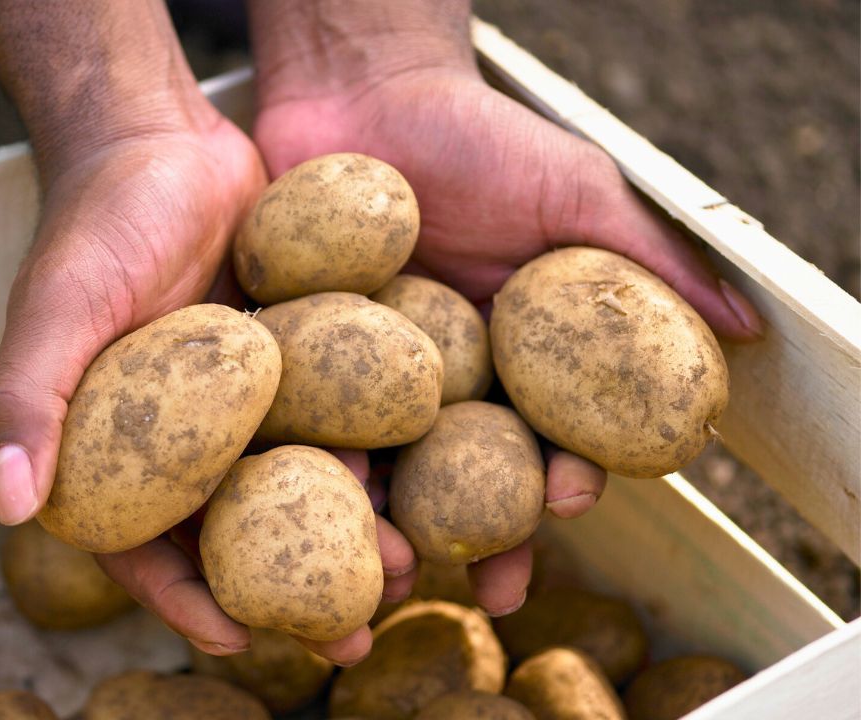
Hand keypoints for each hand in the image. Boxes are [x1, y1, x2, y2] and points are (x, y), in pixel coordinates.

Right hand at [0, 0, 418, 665]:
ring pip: (294, 489)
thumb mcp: (55, 310)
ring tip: (405, 569)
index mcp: (111, 449)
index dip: (185, 601)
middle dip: (290, 592)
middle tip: (350, 635)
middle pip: (234, 535)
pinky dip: (369, 455)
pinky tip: (418, 482)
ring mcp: (240, 405)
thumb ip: (27, 401)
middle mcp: (179, 439)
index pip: (141, 548)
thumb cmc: (95, 224)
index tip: (240, 641)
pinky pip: (331, 422)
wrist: (165, 140)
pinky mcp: (291, 364)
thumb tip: (8, 509)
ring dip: (345, 534)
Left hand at [248, 0, 761, 617]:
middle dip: (483, 538)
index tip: (570, 498)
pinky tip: (317, 493)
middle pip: (467, 478)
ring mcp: (367, 376)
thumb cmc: (479, 137)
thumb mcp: (574, 193)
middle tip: (488, 589)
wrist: (365, 89)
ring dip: (395, 522)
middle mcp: (444, 381)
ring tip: (395, 565)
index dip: (564, 476)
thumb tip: (741, 332)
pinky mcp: (299, 357)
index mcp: (517, 359)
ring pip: (385, 466)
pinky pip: (305, 416)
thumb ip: (648, 261)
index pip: (549, 436)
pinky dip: (310, 459)